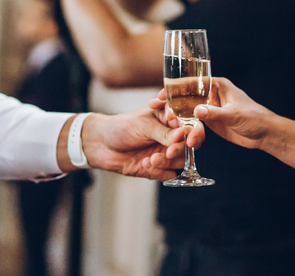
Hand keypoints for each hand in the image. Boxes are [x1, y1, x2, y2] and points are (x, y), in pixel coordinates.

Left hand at [81, 109, 204, 180]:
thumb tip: (183, 135)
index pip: (191, 125)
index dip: (194, 132)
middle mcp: (171, 137)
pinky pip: (170, 175)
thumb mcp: (143, 125)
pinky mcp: (158, 168)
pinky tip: (144, 164)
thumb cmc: (122, 127)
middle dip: (179, 150)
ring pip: (180, 162)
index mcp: (170, 120)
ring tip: (151, 160)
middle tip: (168, 152)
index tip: (189, 139)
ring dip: (167, 162)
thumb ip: (164, 132)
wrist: (101, 145)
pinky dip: (159, 172)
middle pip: (189, 146)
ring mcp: (166, 153)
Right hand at [149, 77, 274, 149]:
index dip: (175, 87)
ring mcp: (210, 107)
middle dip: (171, 100)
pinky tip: (172, 126)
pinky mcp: (210, 120)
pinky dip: (183, 122)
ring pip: (187, 107)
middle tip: (156, 106)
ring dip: (175, 112)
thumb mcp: (233, 115)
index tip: (162, 93)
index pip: (192, 83)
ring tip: (161, 117)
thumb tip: (196, 111)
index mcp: (218, 85)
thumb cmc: (254, 118)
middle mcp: (211, 94)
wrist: (264, 134)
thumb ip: (214, 113)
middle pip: (186, 94)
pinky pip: (193, 120)